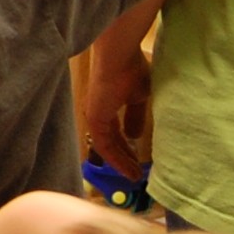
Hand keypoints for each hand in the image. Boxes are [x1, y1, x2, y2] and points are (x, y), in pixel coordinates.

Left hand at [84, 42, 153, 182]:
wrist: (120, 57)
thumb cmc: (131, 70)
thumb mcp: (139, 97)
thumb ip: (135, 117)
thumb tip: (135, 136)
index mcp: (107, 105)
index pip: (116, 132)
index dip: (127, 147)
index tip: (139, 161)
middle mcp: (99, 113)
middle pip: (111, 143)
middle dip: (124, 159)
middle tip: (137, 174)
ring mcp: (95, 116)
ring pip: (107, 147)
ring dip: (121, 163)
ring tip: (134, 176)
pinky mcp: (94, 119)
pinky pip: (104, 146)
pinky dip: (116, 159)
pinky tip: (128, 169)